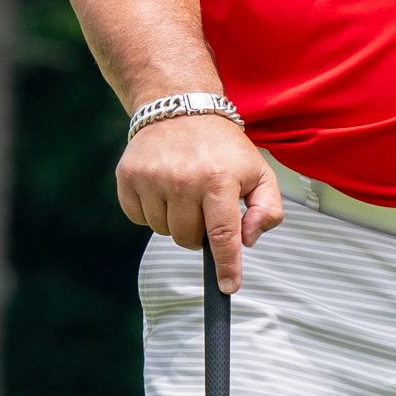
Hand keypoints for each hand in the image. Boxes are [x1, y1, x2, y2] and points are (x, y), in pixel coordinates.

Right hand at [119, 111, 280, 292]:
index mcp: (219, 179)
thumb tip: (248, 241)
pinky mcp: (127, 177)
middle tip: (206, 207)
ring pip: (163, 231)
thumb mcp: (260, 173)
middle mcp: (183, 179)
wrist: (180, 107)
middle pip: (188, 239)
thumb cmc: (225, 148)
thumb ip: (267, 210)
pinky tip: (163, 188)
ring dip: (176, 221)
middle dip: (200, 233)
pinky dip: (152, 212)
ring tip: (185, 192)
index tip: (228, 288)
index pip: (223, 234)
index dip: (227, 266)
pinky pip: (139, 218)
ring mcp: (151, 178)